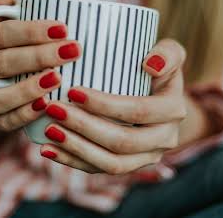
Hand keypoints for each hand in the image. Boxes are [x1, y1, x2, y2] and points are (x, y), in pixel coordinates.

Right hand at [0, 0, 81, 131]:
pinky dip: (23, 115)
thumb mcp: (12, 21)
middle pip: (3, 63)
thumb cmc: (17, 41)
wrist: (4, 74)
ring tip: (58, 79)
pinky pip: (3, 121)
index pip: (2, 33)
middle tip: (73, 50)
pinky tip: (46, 106)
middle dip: (39, 57)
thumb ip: (7, 8)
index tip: (64, 28)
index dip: (31, 31)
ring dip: (27, 89)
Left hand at [39, 39, 186, 174]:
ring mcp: (146, 156)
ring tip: (49, 131)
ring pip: (112, 164)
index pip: (138, 111)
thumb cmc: (157, 68)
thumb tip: (150, 64)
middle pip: (123, 142)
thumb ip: (167, 53)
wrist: (159, 96)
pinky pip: (101, 170)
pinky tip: (49, 149)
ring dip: (77, 148)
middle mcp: (164, 139)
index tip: (73, 91)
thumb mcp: (170, 53)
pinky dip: (73, 161)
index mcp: (173, 110)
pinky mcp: (129, 165)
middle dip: (85, 127)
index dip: (105, 105)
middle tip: (54, 109)